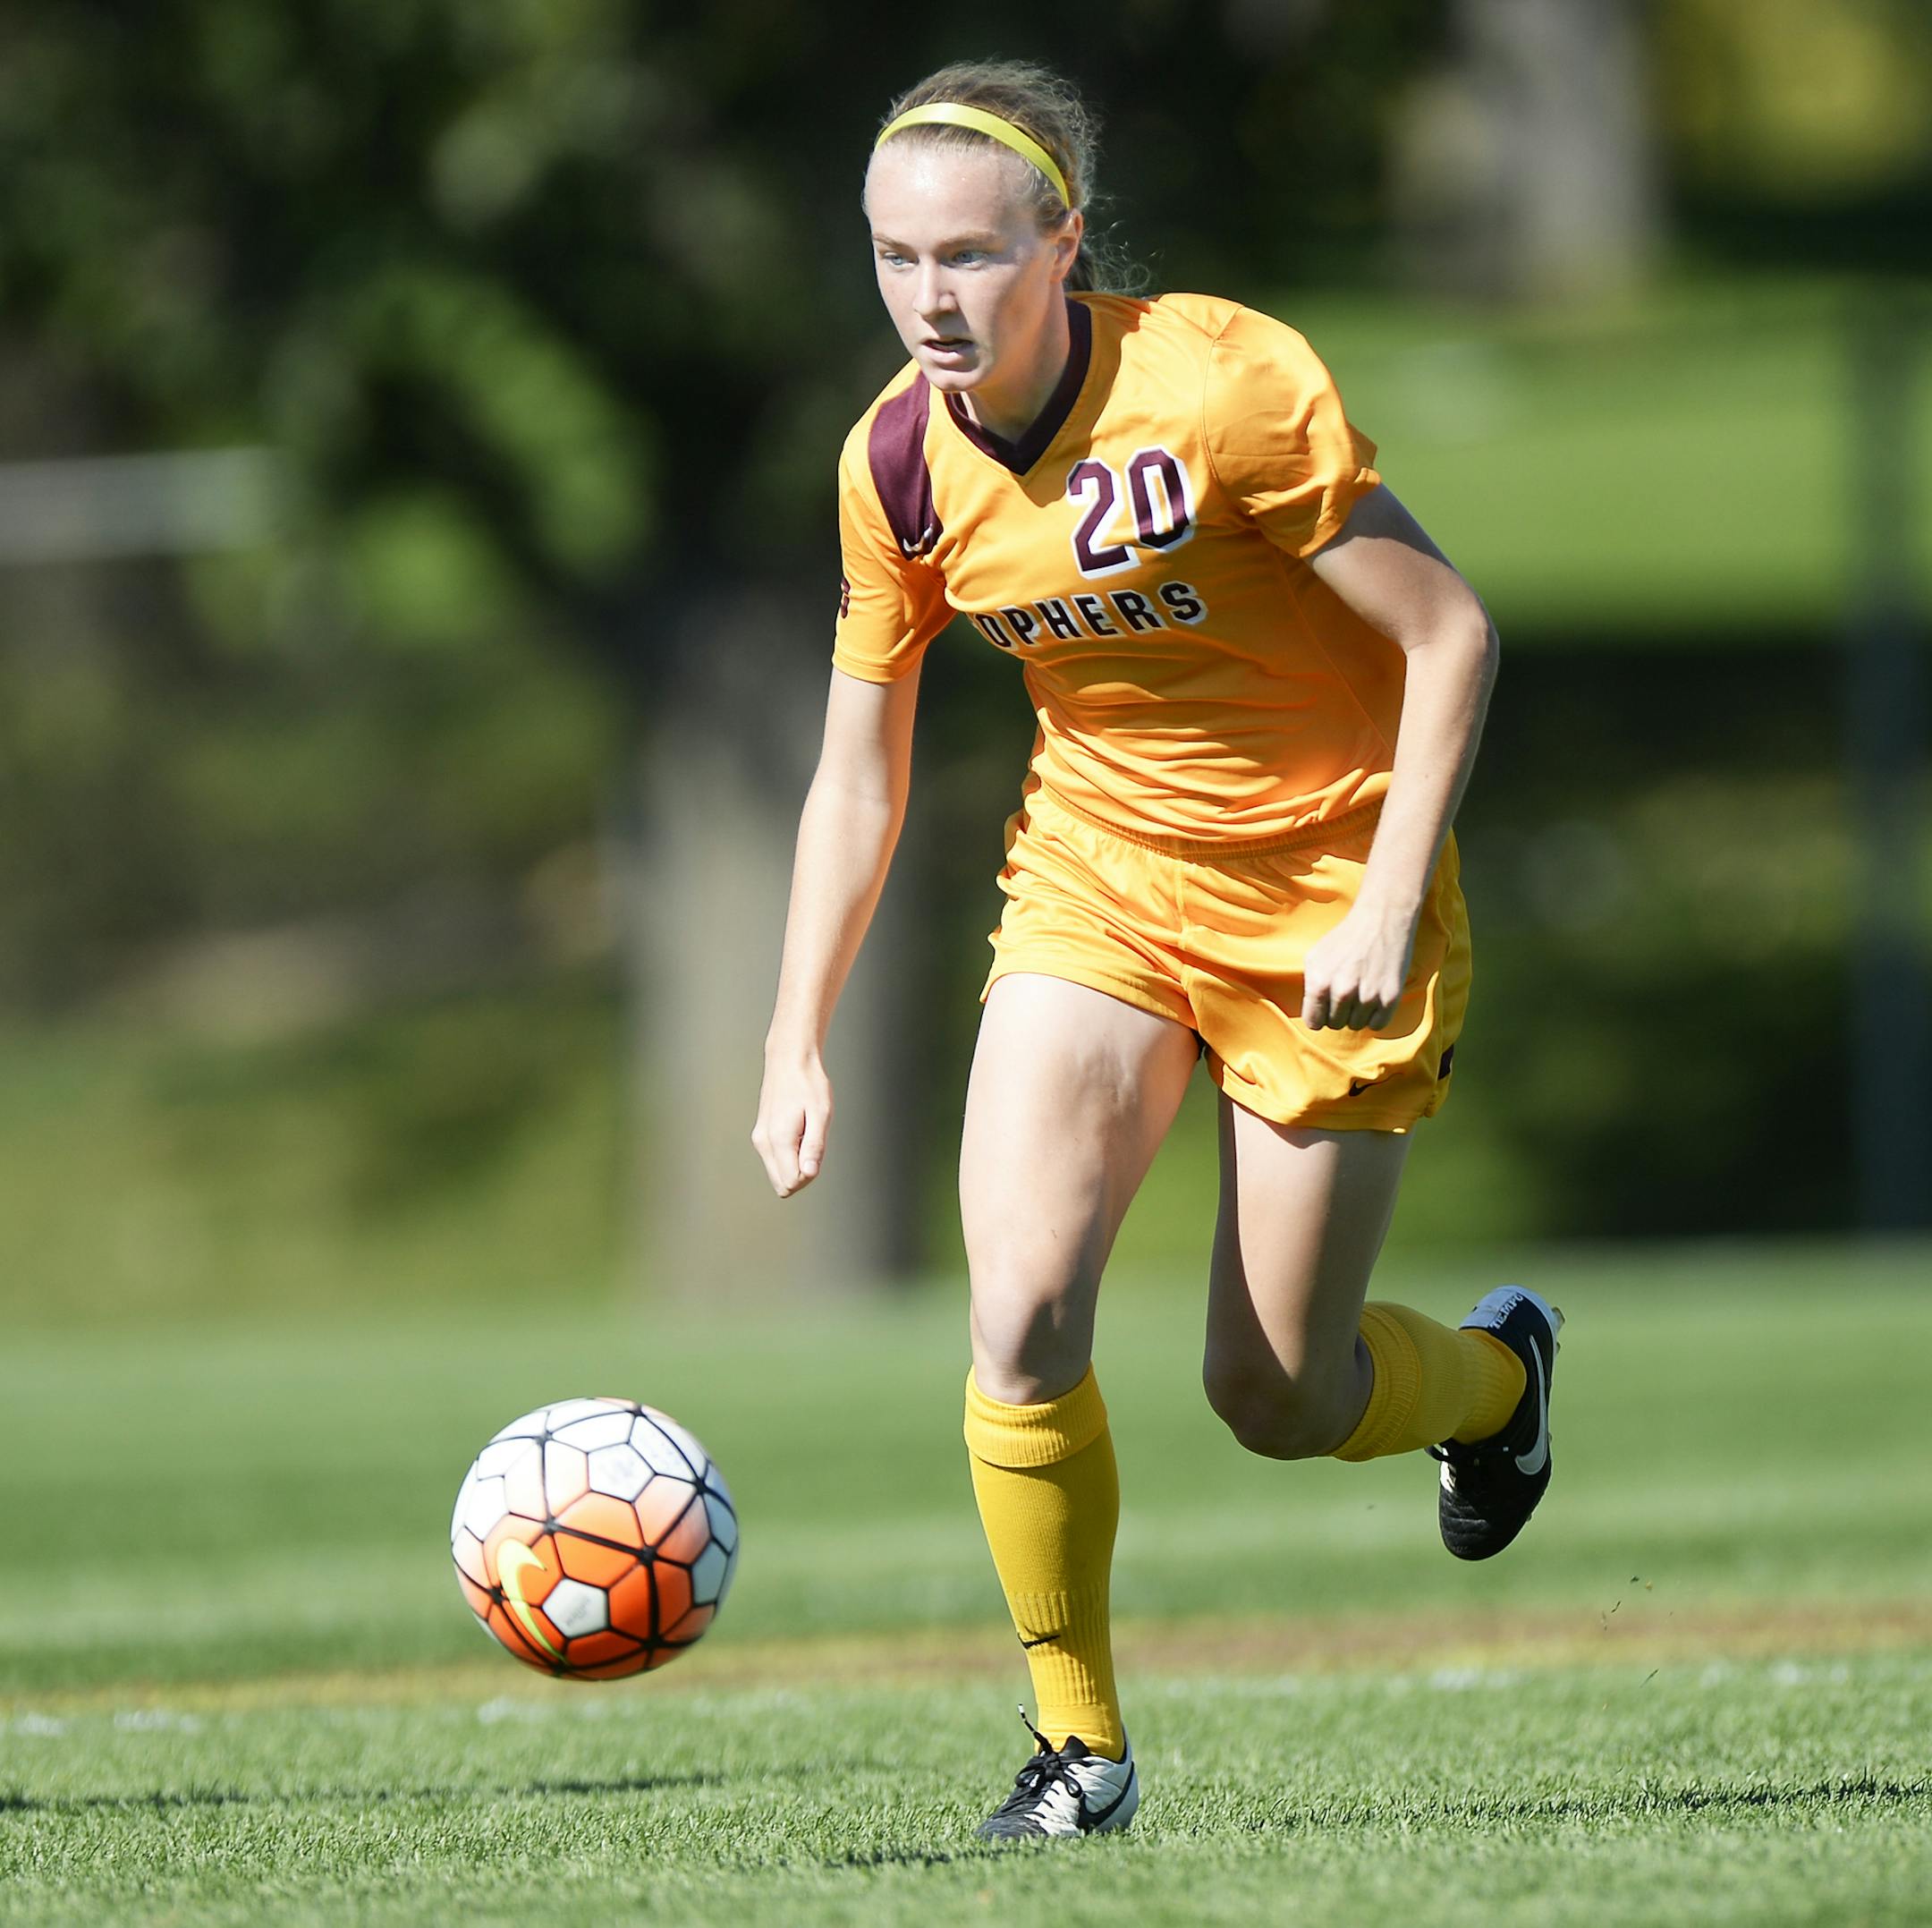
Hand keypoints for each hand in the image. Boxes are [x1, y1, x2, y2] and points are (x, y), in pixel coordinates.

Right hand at [752, 1048, 832, 1196]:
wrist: (789, 1060)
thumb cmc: (808, 1083)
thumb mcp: (821, 1113)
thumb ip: (814, 1146)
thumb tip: (810, 1174)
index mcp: (779, 1139)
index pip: (792, 1182)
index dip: (810, 1175)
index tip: (819, 1153)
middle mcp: (764, 1142)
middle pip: (782, 1185)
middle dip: (802, 1175)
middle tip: (814, 1147)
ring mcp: (760, 1139)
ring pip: (778, 1174)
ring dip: (796, 1164)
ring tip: (806, 1135)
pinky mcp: (761, 1135)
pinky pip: (776, 1160)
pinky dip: (790, 1156)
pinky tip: (799, 1132)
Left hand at [1301, 900, 1417, 1030]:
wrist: (1381, 920)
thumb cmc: (1345, 939)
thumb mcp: (1315, 958)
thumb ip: (1310, 987)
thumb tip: (1312, 1013)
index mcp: (1319, 982)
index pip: (1313, 1022)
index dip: (1319, 1015)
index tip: (1325, 1007)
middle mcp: (1342, 992)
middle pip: (1335, 1025)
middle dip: (1338, 1012)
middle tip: (1347, 992)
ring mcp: (1368, 996)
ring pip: (1356, 1025)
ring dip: (1357, 1013)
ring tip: (1361, 990)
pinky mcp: (1390, 998)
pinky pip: (1377, 1025)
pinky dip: (1376, 1016)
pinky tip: (1375, 997)